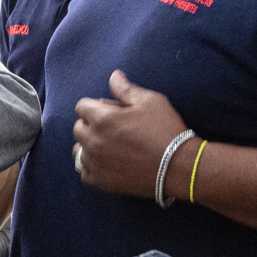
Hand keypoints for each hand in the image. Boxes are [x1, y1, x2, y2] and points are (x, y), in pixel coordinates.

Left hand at [72, 71, 189, 199]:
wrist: (177, 167)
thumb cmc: (165, 130)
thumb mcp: (150, 101)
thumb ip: (126, 89)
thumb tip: (113, 76)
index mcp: (102, 119)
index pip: (81, 107)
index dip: (96, 106)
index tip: (111, 111)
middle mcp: (93, 141)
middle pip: (78, 128)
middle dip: (91, 124)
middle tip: (113, 128)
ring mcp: (95, 162)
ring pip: (78, 150)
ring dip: (88, 145)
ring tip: (108, 146)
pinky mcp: (100, 181)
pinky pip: (83, 171)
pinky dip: (91, 165)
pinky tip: (106, 162)